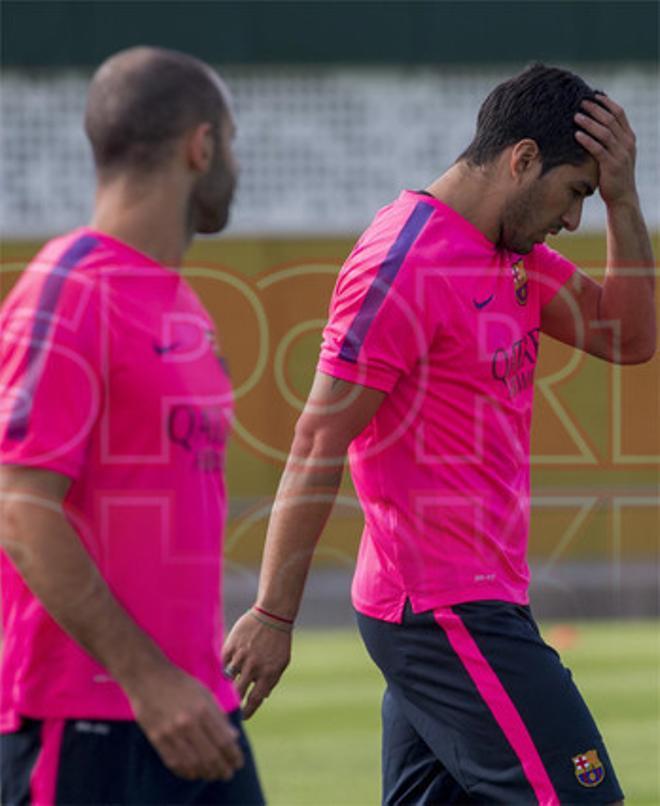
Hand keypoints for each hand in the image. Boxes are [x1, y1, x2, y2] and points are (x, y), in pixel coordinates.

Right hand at [125, 663, 244, 780]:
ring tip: (214, 775)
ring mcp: (171, 732)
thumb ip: (219, 716)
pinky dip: (186, 771)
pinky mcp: (156, 738)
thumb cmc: (180, 683)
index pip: (224, 741)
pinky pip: (174, 762)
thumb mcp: (205, 693)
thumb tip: (233, 737)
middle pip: (210, 756)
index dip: (233, 756)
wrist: (148, 677)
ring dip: (206, 773)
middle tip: (228, 774)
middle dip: (222, 769)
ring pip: (193, 763)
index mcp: (203, 709)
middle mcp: (188, 723)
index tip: (238, 763)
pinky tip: (194, 773)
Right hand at [223, 610, 291, 718]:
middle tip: (232, 704)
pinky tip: (231, 663)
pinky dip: (226, 666)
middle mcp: (254, 667)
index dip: (247, 711)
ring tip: (235, 676)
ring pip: (229, 677)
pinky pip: (224, 663)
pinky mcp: (231, 645)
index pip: (254, 700)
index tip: (243, 717)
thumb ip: (271, 681)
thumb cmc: (278, 641)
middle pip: (238, 692)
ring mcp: (241, 656)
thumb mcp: (281, 663)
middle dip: (235, 700)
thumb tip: (261, 698)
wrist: (272, 615)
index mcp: (268, 673)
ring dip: (231, 680)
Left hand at [574, 94, 637, 206]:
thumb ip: (611, 140)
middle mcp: (627, 143)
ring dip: (589, 123)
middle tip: (581, 102)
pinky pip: (598, 150)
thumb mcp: (616, 154)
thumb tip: (596, 124)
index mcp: (629, 137)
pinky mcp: (611, 165)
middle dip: (595, 109)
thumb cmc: (614, 175)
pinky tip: (577, 135)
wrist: (622, 196)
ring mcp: (620, 154)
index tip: (594, 95)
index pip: (619, 114)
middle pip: (611, 120)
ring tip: (576, 116)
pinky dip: (587, 141)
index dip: (606, 103)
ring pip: (604, 133)